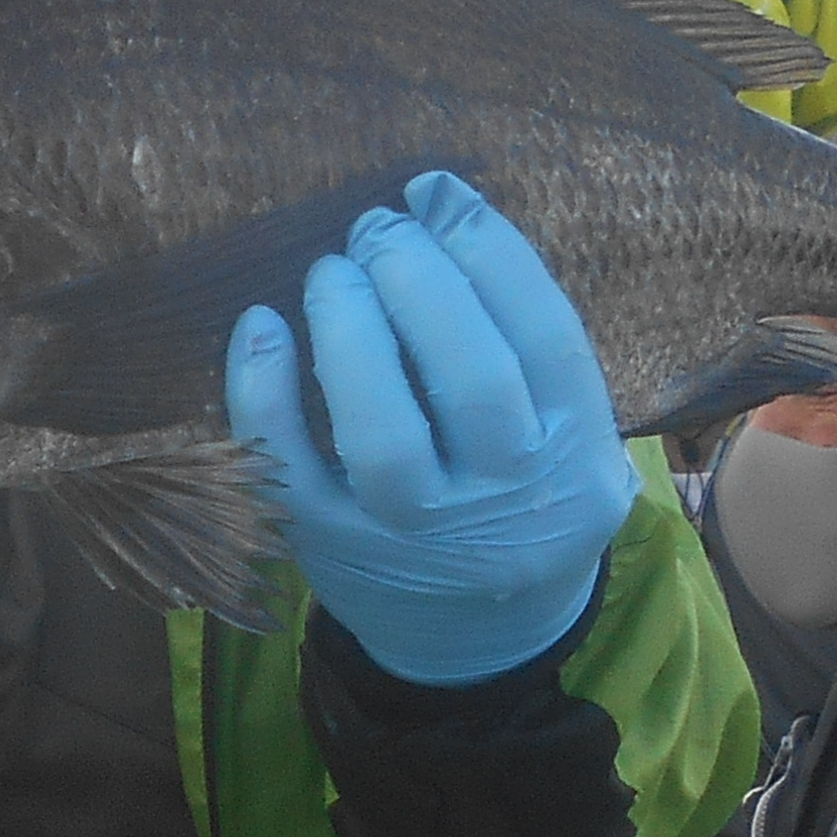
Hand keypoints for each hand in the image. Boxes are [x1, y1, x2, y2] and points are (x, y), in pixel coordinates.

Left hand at [222, 172, 640, 685]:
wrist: (478, 642)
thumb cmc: (520, 504)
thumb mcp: (569, 445)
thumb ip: (530, 356)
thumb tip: (446, 220)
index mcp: (576, 462)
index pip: (546, 340)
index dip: (489, 251)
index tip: (438, 194)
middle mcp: (504, 505)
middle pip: (471, 379)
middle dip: (419, 280)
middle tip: (379, 228)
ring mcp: (414, 536)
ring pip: (381, 432)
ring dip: (350, 329)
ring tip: (332, 270)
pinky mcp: (330, 550)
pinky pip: (287, 468)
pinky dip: (262, 392)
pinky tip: (260, 327)